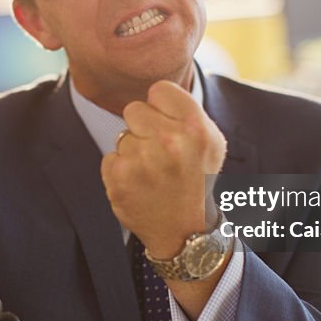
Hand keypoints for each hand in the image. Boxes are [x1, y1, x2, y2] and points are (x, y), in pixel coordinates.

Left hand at [100, 80, 226, 258]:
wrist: (185, 230)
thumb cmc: (198, 179)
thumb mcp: (210, 141)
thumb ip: (185, 110)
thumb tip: (156, 90)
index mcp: (194, 127)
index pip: (159, 89)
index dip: (161, 107)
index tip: (168, 124)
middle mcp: (169, 141)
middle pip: (134, 109)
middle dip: (143, 127)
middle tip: (159, 152)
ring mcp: (142, 160)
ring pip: (122, 135)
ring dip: (133, 151)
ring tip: (153, 173)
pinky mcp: (119, 178)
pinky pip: (110, 156)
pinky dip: (121, 170)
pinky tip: (139, 185)